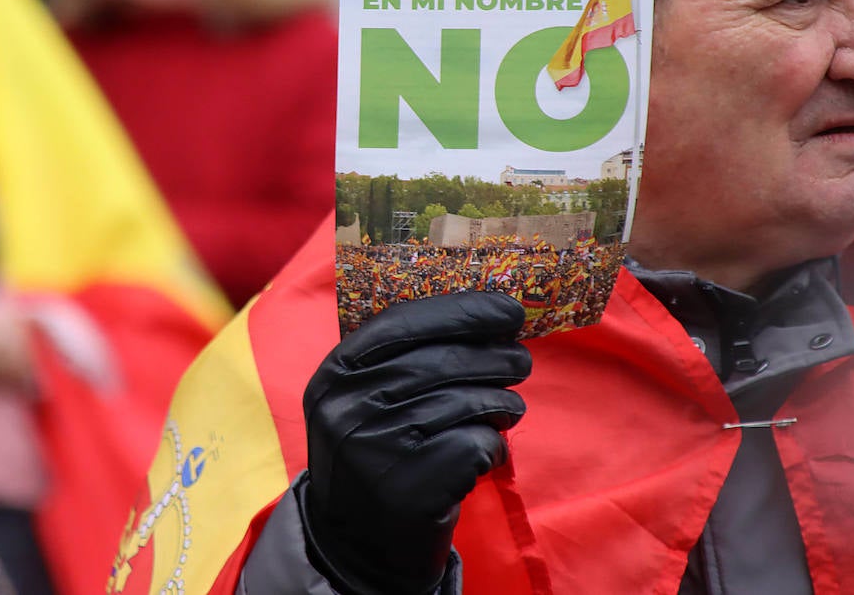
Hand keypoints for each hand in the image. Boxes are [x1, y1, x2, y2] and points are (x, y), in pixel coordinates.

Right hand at [302, 292, 530, 594]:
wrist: (355, 545)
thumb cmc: (376, 456)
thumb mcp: (364, 401)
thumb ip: (404, 359)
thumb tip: (487, 315)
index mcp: (334, 375)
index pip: (402, 322)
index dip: (461, 310)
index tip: (506, 308)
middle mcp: (347, 408)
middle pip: (440, 361)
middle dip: (494, 356)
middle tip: (520, 362)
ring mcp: (375, 449)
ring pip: (464, 401)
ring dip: (501, 401)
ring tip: (508, 408)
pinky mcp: (410, 489)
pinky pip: (475, 444)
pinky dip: (493, 445)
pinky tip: (488, 453)